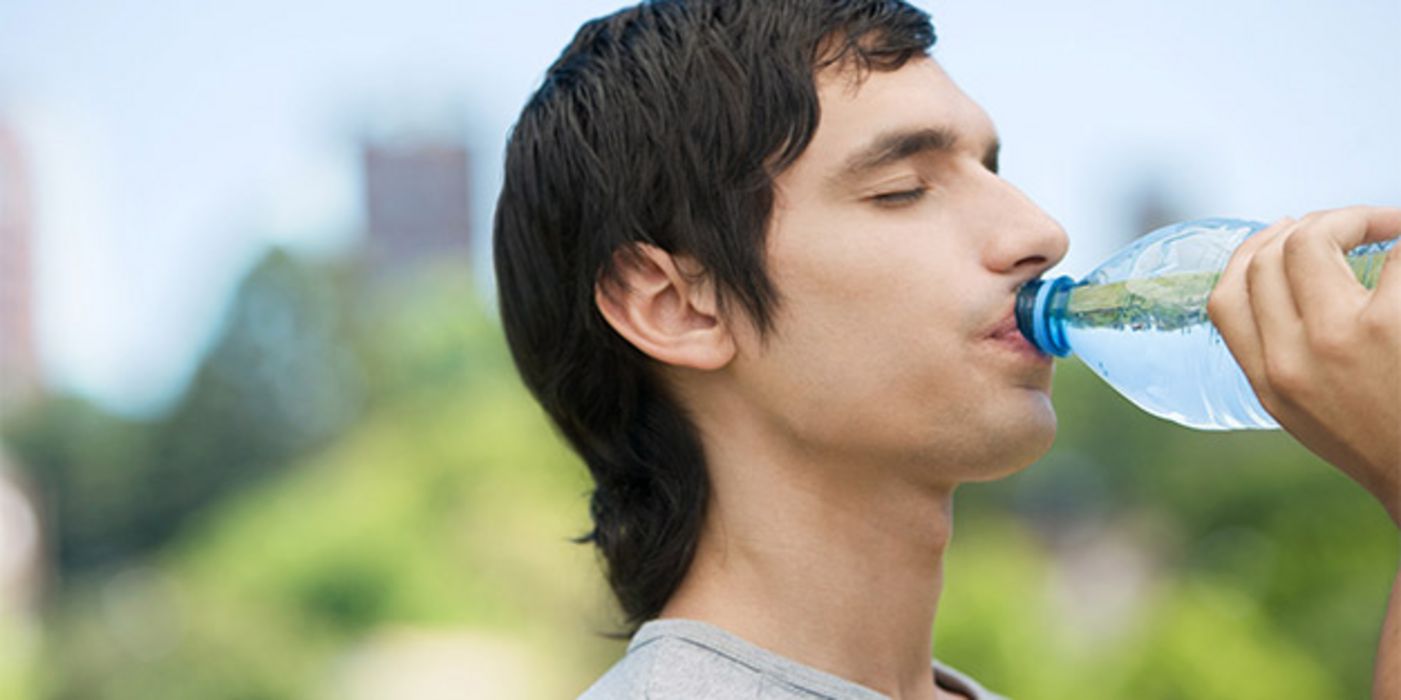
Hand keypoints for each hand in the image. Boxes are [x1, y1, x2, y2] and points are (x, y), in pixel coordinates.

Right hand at [1207, 206, 1400, 527]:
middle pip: (1269, 256)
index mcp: (1266, 380)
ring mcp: (1340, 337)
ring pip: (1315, 239)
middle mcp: (1291, 357)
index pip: (1226, 295)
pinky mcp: (1392, 323)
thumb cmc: (1382, 441)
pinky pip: (1395, 257)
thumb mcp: (1305, 411)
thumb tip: (1282, 275)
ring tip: (1393, 227)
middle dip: (1312, 222)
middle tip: (1359, 225)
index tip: (1286, 231)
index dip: (1252, 249)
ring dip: (1356, 218)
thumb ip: (1281, 353)